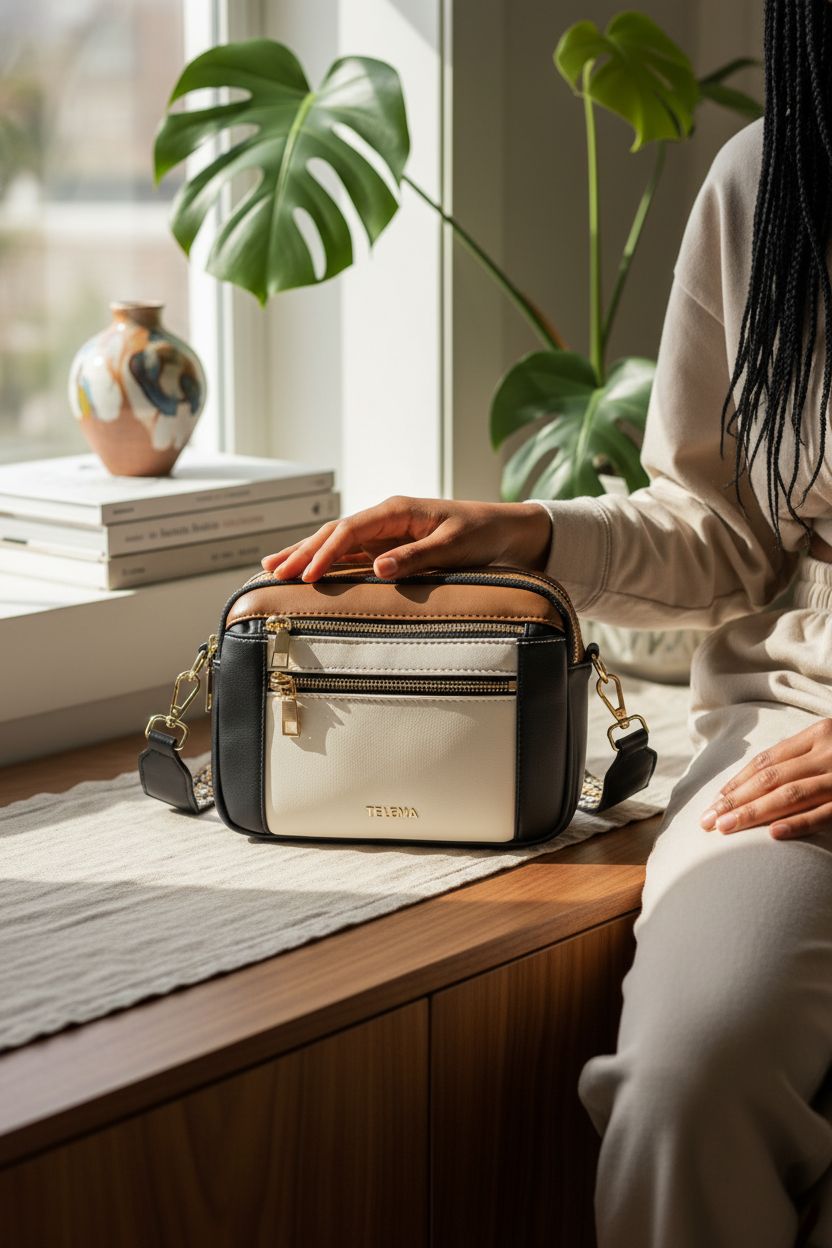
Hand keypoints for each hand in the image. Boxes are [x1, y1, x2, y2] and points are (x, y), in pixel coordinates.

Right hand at [260, 496, 553, 582]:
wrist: (505, 530)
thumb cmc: (482, 534)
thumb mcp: (455, 546)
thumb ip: (417, 557)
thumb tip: (379, 568)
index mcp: (397, 510)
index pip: (350, 530)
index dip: (325, 553)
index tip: (306, 576)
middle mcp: (385, 518)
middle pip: (333, 533)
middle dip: (301, 552)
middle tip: (271, 572)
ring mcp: (384, 531)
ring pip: (336, 542)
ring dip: (305, 554)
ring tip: (272, 567)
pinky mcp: (389, 545)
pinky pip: (350, 553)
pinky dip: (325, 561)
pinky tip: (306, 570)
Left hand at [700, 718, 831, 838]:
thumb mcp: (829, 746)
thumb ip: (802, 757)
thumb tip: (755, 781)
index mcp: (818, 734)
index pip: (767, 760)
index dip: (737, 782)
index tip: (714, 802)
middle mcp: (827, 752)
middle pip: (771, 778)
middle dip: (735, 800)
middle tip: (707, 821)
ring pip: (791, 794)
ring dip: (753, 812)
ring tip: (725, 828)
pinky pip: (824, 814)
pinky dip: (798, 823)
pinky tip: (773, 833)